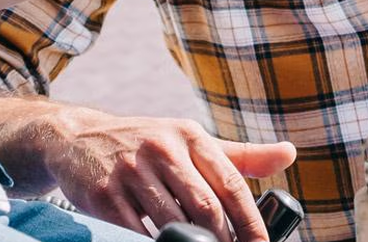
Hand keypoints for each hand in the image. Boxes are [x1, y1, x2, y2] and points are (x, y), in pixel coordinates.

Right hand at [44, 106, 293, 241]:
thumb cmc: (146, 143)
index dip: (252, 224)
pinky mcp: (104, 193)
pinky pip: (137, 232)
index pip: (231, 183)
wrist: (78, 137)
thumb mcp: (189, 140)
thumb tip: (288, 154)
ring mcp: (131, 169)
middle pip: (205, 208)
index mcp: (188, 134)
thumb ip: (239, 155)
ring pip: (173, 223)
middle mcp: (161, 147)